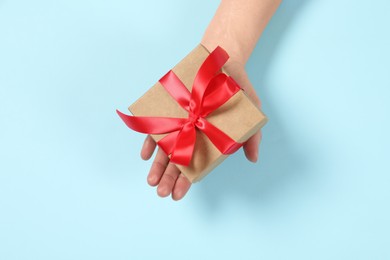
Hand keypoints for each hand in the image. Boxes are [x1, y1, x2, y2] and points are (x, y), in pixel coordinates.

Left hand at [140, 59, 261, 200]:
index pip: (195, 166)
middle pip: (177, 161)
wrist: (221, 60)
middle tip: (161, 192)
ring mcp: (178, 123)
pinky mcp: (168, 110)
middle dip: (168, 178)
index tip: (177, 195)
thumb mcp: (251, 113)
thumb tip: (253, 159)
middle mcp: (191, 135)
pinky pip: (155, 128)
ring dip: (156, 166)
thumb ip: (251, 137)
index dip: (186, 182)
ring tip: (151, 181)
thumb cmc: (237, 89)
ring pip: (164, 149)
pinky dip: (149, 141)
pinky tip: (145, 154)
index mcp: (207, 141)